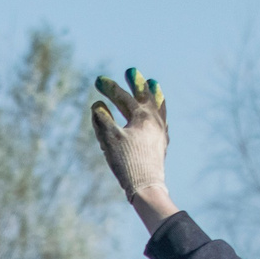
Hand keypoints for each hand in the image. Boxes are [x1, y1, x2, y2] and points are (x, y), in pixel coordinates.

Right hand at [89, 68, 174, 223]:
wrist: (147, 187)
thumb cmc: (127, 163)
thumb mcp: (109, 140)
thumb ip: (102, 120)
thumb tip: (97, 105)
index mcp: (142, 116)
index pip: (123, 98)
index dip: (110, 88)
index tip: (98, 80)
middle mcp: (154, 121)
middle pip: (145, 96)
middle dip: (136, 83)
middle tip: (131, 71)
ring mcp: (160, 132)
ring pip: (159, 107)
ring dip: (155, 94)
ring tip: (154, 84)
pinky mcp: (162, 144)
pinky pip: (162, 122)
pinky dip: (159, 113)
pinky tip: (159, 116)